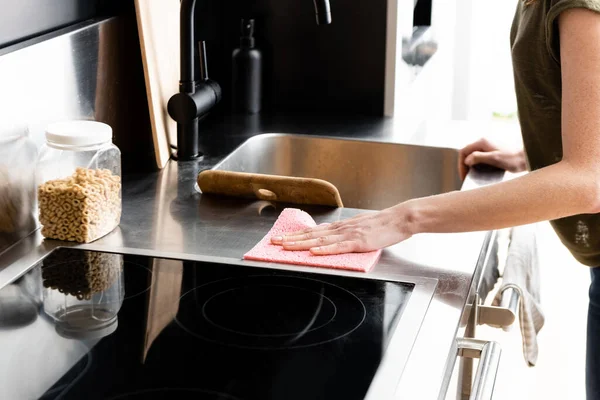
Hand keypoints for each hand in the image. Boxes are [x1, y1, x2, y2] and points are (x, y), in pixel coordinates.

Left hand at [270, 207, 411, 254]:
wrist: (399, 219)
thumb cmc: (382, 225)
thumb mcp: (358, 227)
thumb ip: (344, 233)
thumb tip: (330, 238)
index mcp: (340, 227)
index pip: (313, 231)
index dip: (295, 235)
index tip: (280, 238)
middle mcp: (341, 229)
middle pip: (311, 235)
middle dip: (291, 239)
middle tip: (274, 242)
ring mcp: (349, 235)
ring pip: (320, 240)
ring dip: (302, 244)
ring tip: (286, 247)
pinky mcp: (359, 242)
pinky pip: (339, 247)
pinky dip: (325, 250)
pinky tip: (314, 252)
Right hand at [458, 138, 526, 179]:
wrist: (526, 159)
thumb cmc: (513, 159)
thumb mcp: (494, 159)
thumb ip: (479, 157)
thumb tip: (466, 160)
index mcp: (482, 142)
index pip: (463, 151)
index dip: (461, 164)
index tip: (464, 175)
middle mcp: (483, 143)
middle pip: (467, 154)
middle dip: (465, 167)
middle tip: (466, 178)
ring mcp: (487, 147)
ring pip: (472, 157)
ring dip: (471, 167)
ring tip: (472, 177)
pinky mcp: (491, 153)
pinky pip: (479, 159)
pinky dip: (477, 167)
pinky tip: (481, 174)